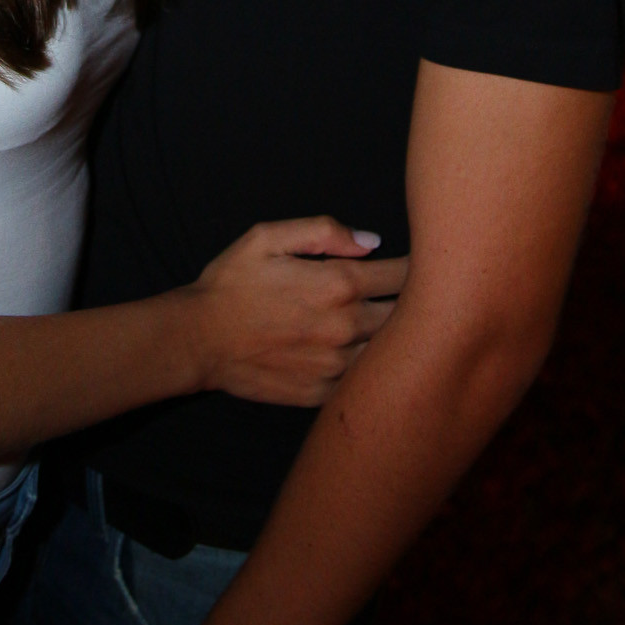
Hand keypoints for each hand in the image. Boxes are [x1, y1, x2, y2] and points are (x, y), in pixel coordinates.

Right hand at [185, 217, 407, 406]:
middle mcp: (344, 327)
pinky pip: (363, 383)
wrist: (197, 340)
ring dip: (399, 341)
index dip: (420, 268)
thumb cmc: (231, 283)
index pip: (404, 275)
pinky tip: (369, 362)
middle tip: (425, 299)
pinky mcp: (322, 393)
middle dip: (421, 306)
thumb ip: (323, 231)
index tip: (427, 266)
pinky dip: (371, 371)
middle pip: (409, 317)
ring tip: (405, 332)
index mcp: (337, 283)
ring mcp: (335, 366)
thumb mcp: (267, 237)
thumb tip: (372, 242)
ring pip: (391, 354)